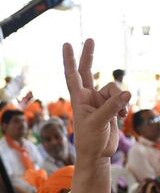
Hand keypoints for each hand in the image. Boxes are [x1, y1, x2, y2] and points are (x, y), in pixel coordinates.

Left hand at [63, 39, 130, 162]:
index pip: (72, 75)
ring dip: (120, 99)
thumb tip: (127, 93)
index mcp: (78, 98)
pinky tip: (122, 117)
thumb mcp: (98, 123)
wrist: (98, 153)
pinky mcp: (111, 106)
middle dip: (88, 56)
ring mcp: (100, 100)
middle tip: (90, 39)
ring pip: (114, 88)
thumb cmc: (90, 139)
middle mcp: (88, 96)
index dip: (69, 60)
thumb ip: (112, 107)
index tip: (67, 44)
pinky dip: (125, 106)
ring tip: (119, 115)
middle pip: (88, 71)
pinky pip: (122, 98)